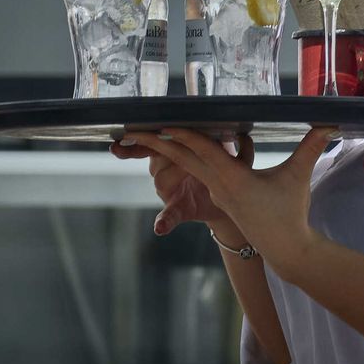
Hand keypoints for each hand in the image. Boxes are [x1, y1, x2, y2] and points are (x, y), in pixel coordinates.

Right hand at [111, 133, 252, 235]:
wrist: (235, 199)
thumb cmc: (227, 168)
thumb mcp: (230, 153)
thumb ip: (230, 142)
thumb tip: (241, 135)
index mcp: (176, 150)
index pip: (153, 142)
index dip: (137, 140)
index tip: (122, 138)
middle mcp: (166, 168)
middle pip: (156, 158)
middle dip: (164, 153)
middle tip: (182, 151)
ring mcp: (168, 190)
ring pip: (161, 179)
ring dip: (174, 175)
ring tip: (190, 172)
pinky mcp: (177, 209)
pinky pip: (168, 216)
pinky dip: (164, 222)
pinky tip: (160, 228)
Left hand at [130, 125, 338, 273]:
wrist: (285, 249)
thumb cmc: (291, 213)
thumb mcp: (299, 177)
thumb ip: (311, 146)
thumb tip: (330, 122)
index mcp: (233, 180)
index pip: (203, 151)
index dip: (184, 134)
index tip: (163, 122)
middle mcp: (219, 185)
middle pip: (183, 159)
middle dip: (156, 145)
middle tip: (131, 132)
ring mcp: (218, 192)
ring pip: (187, 166)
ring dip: (165, 151)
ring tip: (145, 136)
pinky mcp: (222, 197)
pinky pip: (199, 172)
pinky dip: (186, 157)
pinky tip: (180, 146)